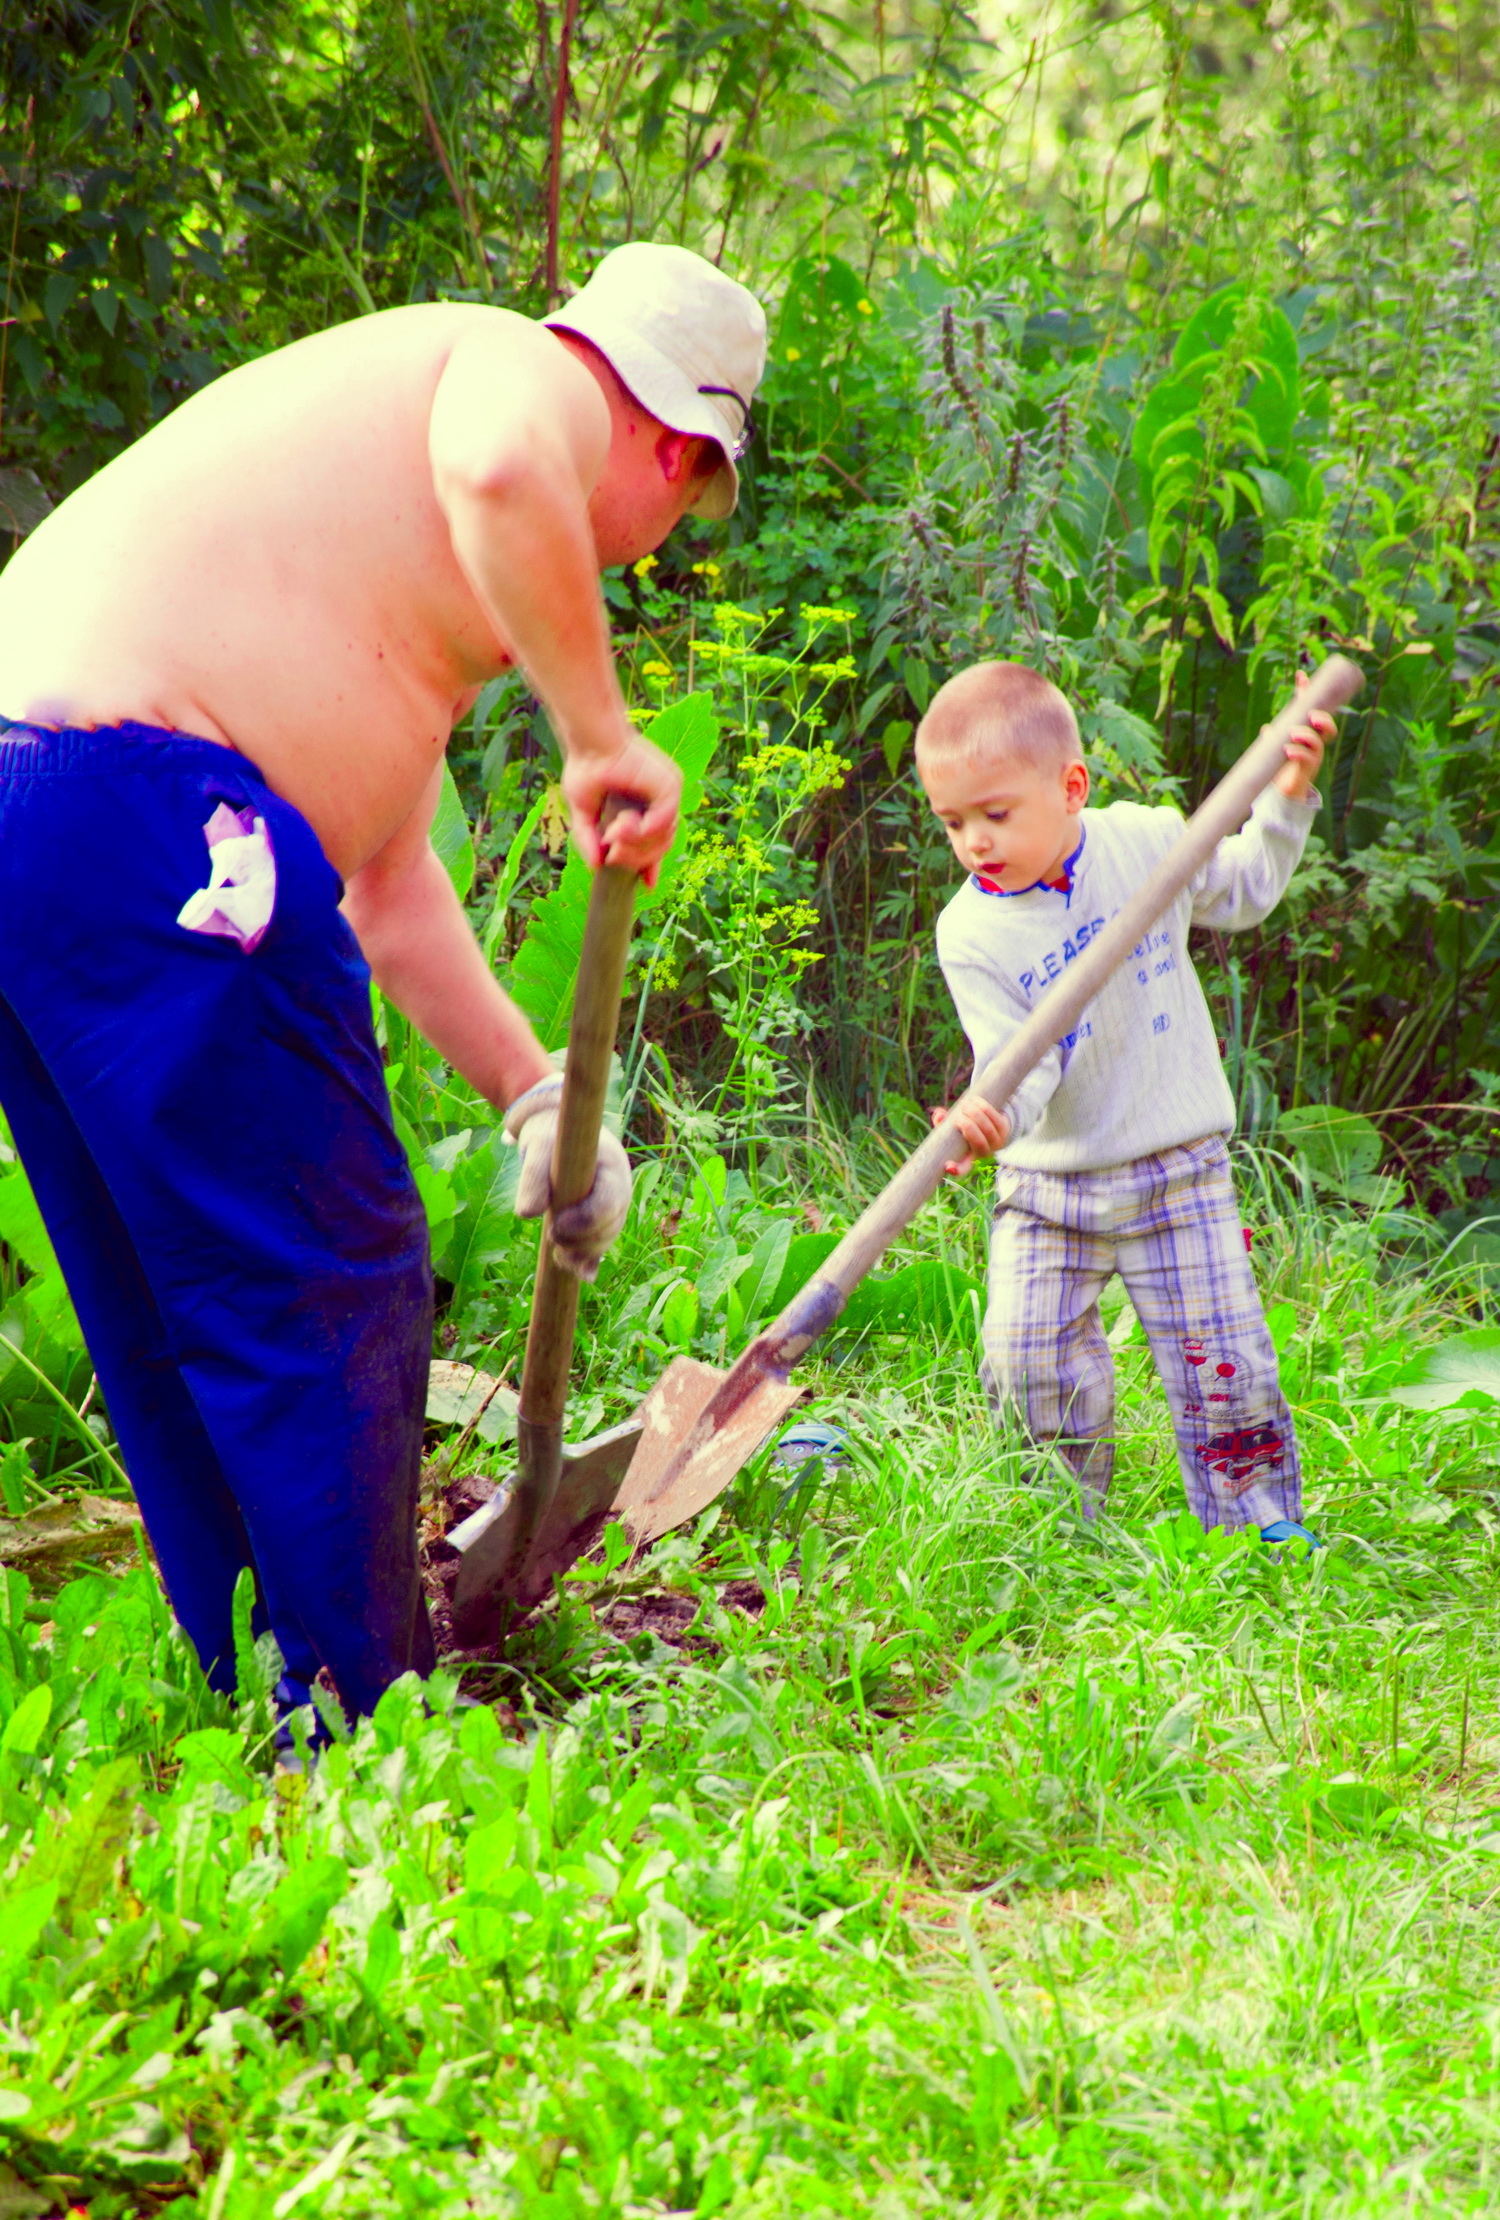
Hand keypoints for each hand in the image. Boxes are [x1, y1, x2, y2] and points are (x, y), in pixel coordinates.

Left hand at [505, 1075, 632, 1279]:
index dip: (586, 1221)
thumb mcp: (537, 1147)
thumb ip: (532, 1177)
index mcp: (612, 1167)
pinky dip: (589, 1261)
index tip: (556, 1225)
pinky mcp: (601, 1220)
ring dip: (582, 1253)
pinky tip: (582, 1274)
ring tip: (557, 1255)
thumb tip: (526, 1215)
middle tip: (551, 1235)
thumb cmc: (549, 1136)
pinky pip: (600, 1246)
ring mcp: (613, 1205)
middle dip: (582, 1240)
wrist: (555, 1132)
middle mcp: (619, 1188)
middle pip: (610, 1226)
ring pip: (605, 1239)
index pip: (609, 1202)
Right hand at [561, 723, 682, 887]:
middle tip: (612, 854)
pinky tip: (621, 825)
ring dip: (635, 846)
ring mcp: (668, 795)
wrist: (590, 742)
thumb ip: (590, 840)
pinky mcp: (670, 786)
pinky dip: (641, 832)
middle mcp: (660, 802)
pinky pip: (663, 823)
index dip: (651, 865)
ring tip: (612, 837)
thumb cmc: (585, 767)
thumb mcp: (584, 812)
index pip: (656, 843)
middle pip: (660, 848)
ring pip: (663, 840)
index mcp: (644, 808)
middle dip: (635, 859)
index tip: (647, 885)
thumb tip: (596, 866)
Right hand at [929, 1090, 1010, 1175]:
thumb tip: (939, 1114)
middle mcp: (985, 1153)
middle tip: (957, 1116)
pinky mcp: (1004, 1129)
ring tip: (964, 1104)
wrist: (992, 1125)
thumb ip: (942, 1123)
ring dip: (974, 1113)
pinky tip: (974, 1100)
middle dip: (967, 1126)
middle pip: (978, 1141)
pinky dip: (982, 1107)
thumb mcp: (952, 1129)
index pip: (962, 1169)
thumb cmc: (966, 1129)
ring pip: (986, 1127)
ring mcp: (997, 1142)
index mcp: (970, 1158)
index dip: (955, 1169)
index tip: (947, 1165)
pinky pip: (993, 1116)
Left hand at [1275, 670, 1335, 801]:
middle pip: (1328, 726)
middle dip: (1323, 718)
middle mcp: (1314, 744)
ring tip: (1293, 733)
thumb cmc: (1282, 767)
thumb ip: (1273, 737)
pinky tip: (1287, 750)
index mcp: (1307, 733)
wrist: (1284, 792)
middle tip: (1311, 715)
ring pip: (1319, 742)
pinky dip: (1298, 753)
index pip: (1310, 709)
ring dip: (1307, 735)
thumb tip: (1267, 727)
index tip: (1300, 676)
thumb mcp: (1275, 748)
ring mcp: (1313, 757)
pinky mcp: (1307, 770)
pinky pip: (1308, 760)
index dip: (1307, 692)